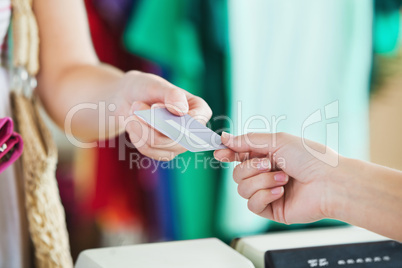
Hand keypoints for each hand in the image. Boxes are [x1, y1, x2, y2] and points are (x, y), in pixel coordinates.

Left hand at [114, 71, 211, 159]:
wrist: (130, 99)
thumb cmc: (148, 88)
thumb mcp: (158, 85)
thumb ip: (172, 95)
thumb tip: (182, 111)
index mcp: (199, 110)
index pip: (197, 121)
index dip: (177, 118)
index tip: (155, 105)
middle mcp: (193, 130)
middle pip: (176, 136)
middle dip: (152, 121)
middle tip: (137, 105)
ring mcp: (179, 144)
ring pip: (160, 145)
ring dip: (141, 128)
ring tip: (133, 112)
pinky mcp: (164, 152)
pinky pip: (149, 150)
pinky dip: (137, 137)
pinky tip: (133, 124)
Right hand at [214, 132, 339, 223]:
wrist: (330, 183)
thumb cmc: (310, 158)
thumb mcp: (277, 141)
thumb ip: (248, 141)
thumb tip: (226, 139)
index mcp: (267, 156)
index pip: (239, 155)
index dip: (228, 154)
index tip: (219, 153)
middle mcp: (265, 174)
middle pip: (237, 174)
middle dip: (250, 168)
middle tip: (269, 164)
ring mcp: (267, 192)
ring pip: (242, 189)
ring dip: (262, 181)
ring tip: (283, 179)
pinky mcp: (271, 209)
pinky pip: (252, 205)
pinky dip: (264, 196)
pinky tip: (280, 192)